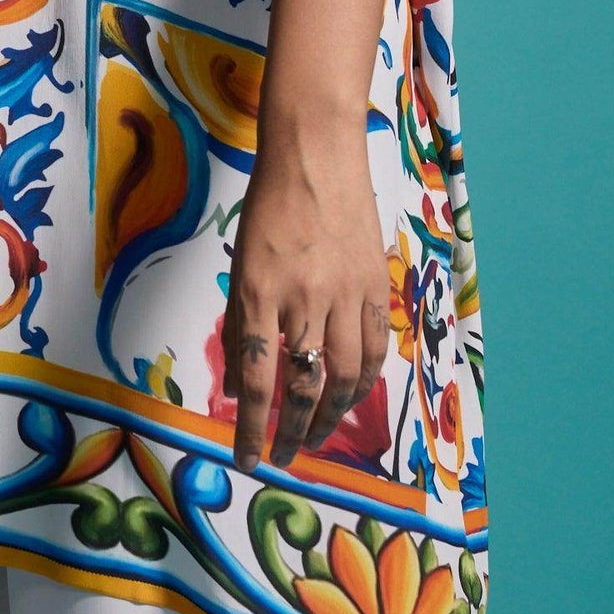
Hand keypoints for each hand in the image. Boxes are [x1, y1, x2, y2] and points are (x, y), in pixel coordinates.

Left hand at [222, 145, 388, 472]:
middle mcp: (305, 299)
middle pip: (304, 386)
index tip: (247, 460)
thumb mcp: (241, 265)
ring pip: (345, 376)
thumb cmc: (269, 205)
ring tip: (315, 436)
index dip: (251, 427)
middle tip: (285, 456)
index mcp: (260, 293)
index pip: (256, 378)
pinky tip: (350, 397)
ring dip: (330, 416)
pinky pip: (374, 348)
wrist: (316, 154)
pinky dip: (363, 382)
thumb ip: (240, 326)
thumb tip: (237, 383)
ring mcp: (346, 294)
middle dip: (292, 431)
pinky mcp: (376, 286)